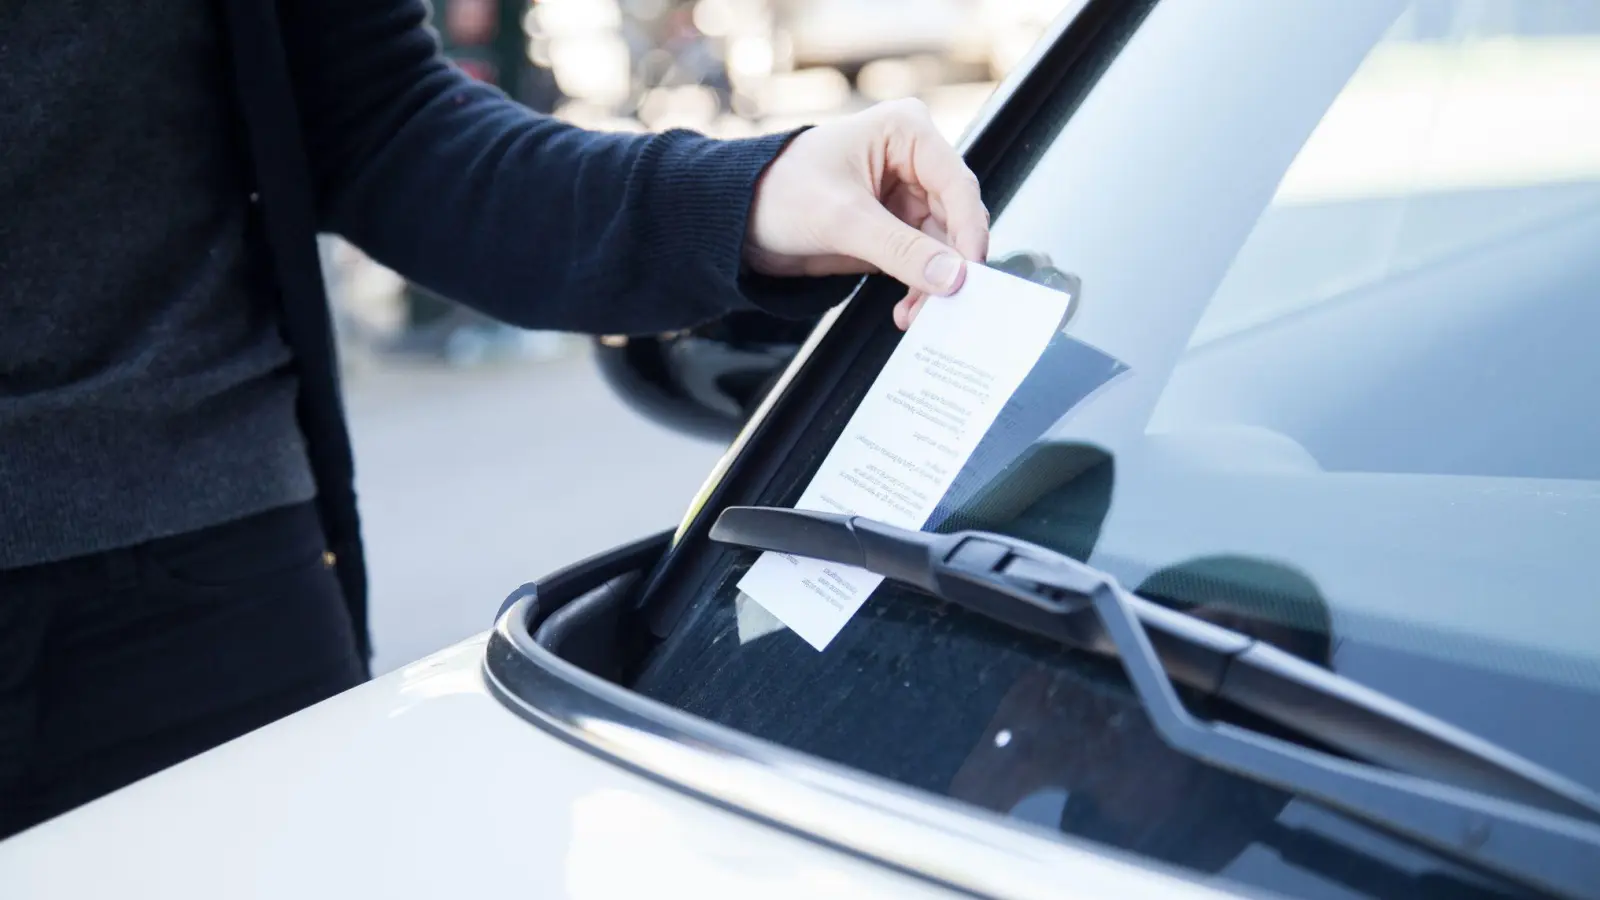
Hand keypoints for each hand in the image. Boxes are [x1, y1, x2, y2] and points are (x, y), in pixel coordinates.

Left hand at [744, 98, 989, 329]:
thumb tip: (952, 276)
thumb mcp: (842, 219)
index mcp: (906, 132)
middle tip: (945, 303)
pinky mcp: (894, 229)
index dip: (968, 230)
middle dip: (949, 265)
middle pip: (955, 219)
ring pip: (942, 247)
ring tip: (915, 314)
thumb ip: (901, 250)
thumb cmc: (778, 192)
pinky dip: (919, 288)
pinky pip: (922, 262)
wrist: (738, 222)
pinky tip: (907, 309)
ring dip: (933, 284)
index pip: (957, 183)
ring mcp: (905, 197)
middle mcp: (913, 161)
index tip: (969, 272)